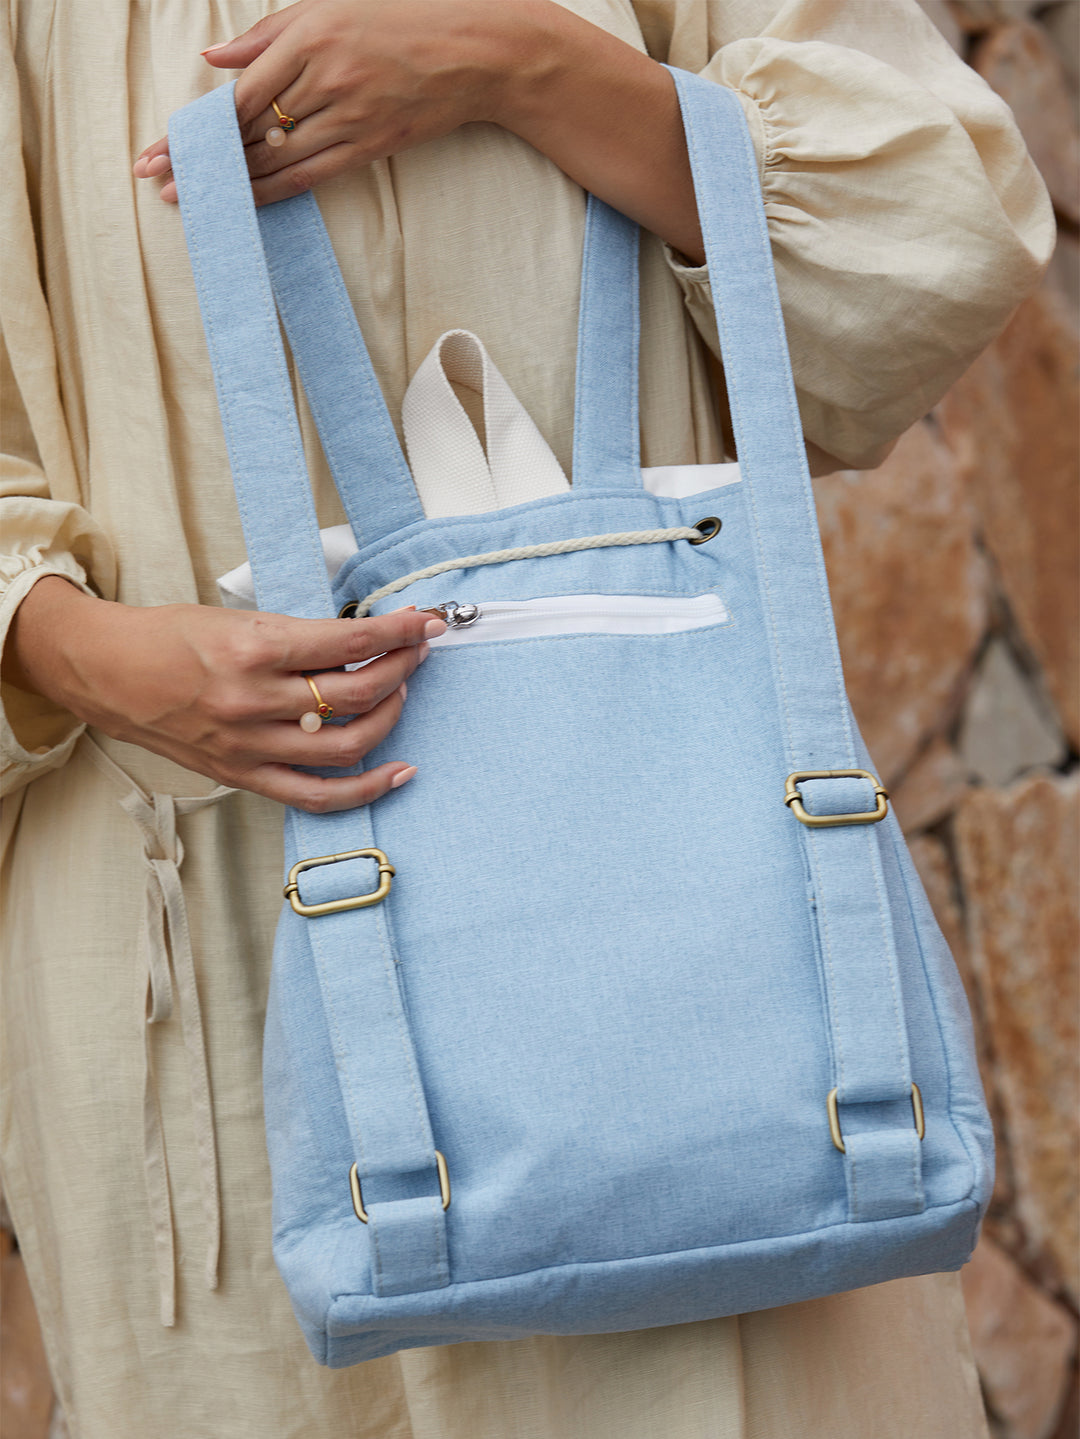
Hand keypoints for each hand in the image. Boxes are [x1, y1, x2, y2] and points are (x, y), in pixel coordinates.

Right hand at [5, 577, 445, 811]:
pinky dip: (364, 789)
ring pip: (346, 746)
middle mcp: (254, 700)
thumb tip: (364, 642)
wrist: (107, 672)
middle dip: (401, 669)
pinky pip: (316, 796)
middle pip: (355, 694)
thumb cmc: (171, 637)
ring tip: (399, 694)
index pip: (348, 642)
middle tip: (415, 652)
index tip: (424, 624)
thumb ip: (299, 637)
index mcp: (253, 648)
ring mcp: (249, 745)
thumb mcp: (238, 618)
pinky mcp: (242, 776)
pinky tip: (397, 772)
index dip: (398, 633)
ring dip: (388, 718)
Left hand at [132, 0, 703, 259]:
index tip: (160, 147)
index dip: (195, 128)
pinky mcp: (370, 145)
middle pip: (246, 131)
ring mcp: (348, 115)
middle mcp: (323, 76)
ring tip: (193, 199)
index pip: (237, 93)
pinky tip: (245, 203)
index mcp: (308, 34)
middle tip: (156, 180)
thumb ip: (268, 35)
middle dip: (198, 161)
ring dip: (230, 183)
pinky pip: (310, 175)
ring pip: (274, 159)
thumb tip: (213, 59)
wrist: (476, 51)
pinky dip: (273, 192)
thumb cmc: (402, 22)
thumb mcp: (330, 9)